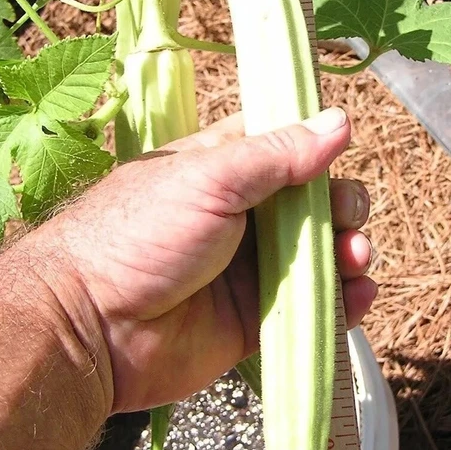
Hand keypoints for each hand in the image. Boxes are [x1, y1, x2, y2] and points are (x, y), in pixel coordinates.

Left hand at [20, 107, 374, 415]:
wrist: (93, 328)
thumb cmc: (141, 235)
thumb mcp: (211, 178)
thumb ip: (278, 154)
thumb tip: (339, 120)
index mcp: (226, 169)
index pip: (287, 147)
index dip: (319, 150)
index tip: (343, 154)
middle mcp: (243, 216)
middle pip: (314, 203)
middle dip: (342, 207)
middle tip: (346, 220)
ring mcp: (251, 269)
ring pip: (320, 255)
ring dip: (349, 252)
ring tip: (355, 259)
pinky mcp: (257, 319)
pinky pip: (312, 307)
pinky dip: (343, 302)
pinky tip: (357, 296)